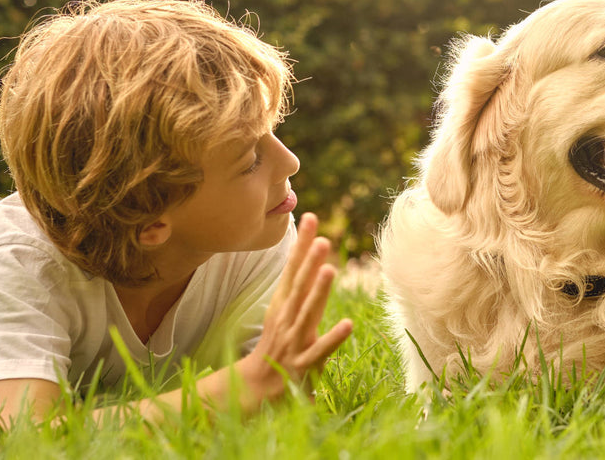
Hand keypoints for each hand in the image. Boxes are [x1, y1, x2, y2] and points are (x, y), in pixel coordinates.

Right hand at [237, 212, 352, 403]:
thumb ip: (300, 283)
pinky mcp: (303, 365)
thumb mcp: (284, 310)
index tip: (310, 217)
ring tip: (330, 270)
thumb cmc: (278, 343)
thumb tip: (313, 252)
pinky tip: (348, 325)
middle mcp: (287, 318)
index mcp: (283, 303)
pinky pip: (320, 351)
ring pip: (307, 313)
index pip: (293, 268)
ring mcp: (294, 341)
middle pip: (299, 286)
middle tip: (322, 238)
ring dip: (318, 291)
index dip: (301, 244)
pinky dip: (332, 338)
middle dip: (309, 261)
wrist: (256, 387)